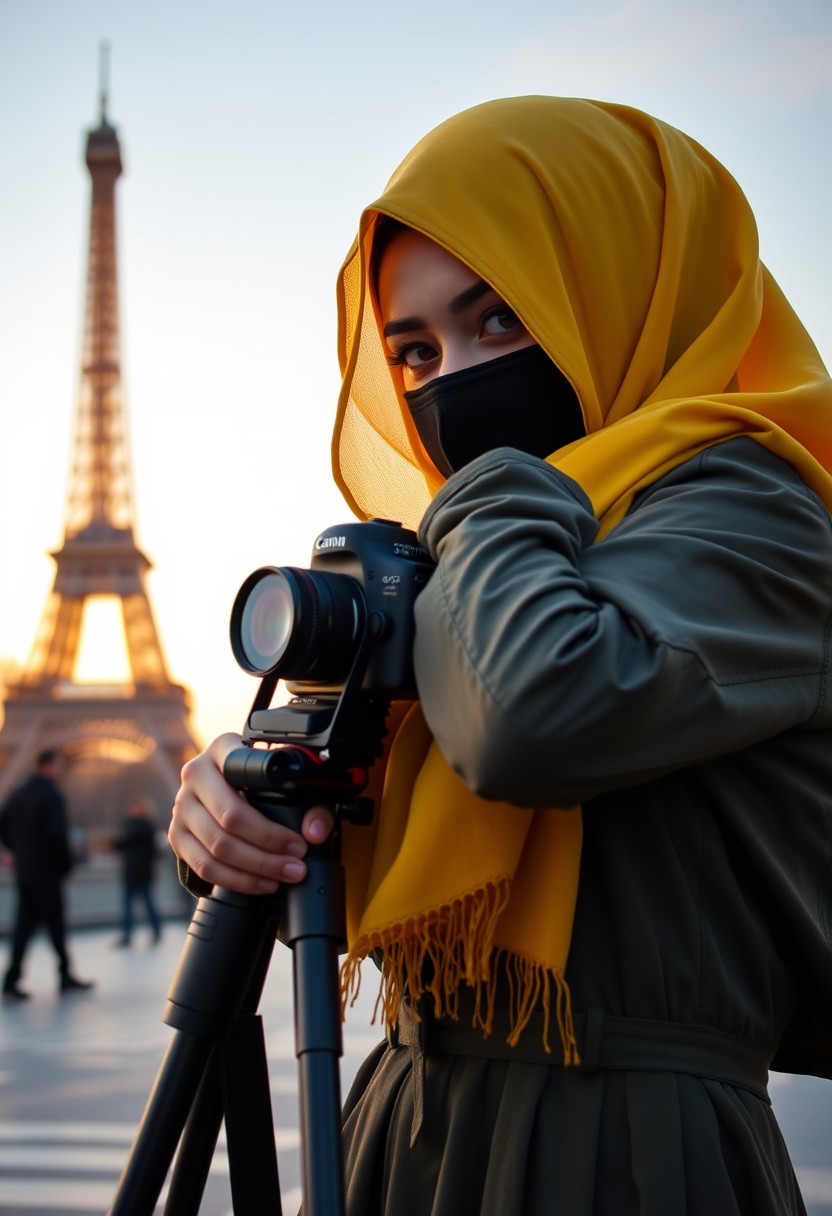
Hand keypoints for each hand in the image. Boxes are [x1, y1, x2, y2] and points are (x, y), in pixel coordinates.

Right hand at [168, 733, 333, 894]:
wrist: (223, 784)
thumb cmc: (259, 781)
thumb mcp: (286, 781)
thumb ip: (311, 805)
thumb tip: (316, 832)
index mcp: (223, 750)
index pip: (243, 785)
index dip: (272, 820)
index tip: (299, 842)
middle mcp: (195, 774)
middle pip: (231, 819)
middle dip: (269, 849)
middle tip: (297, 865)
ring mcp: (182, 805)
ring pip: (217, 847)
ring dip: (254, 869)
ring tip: (284, 876)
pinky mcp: (176, 834)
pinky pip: (203, 866)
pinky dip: (235, 880)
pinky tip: (260, 883)